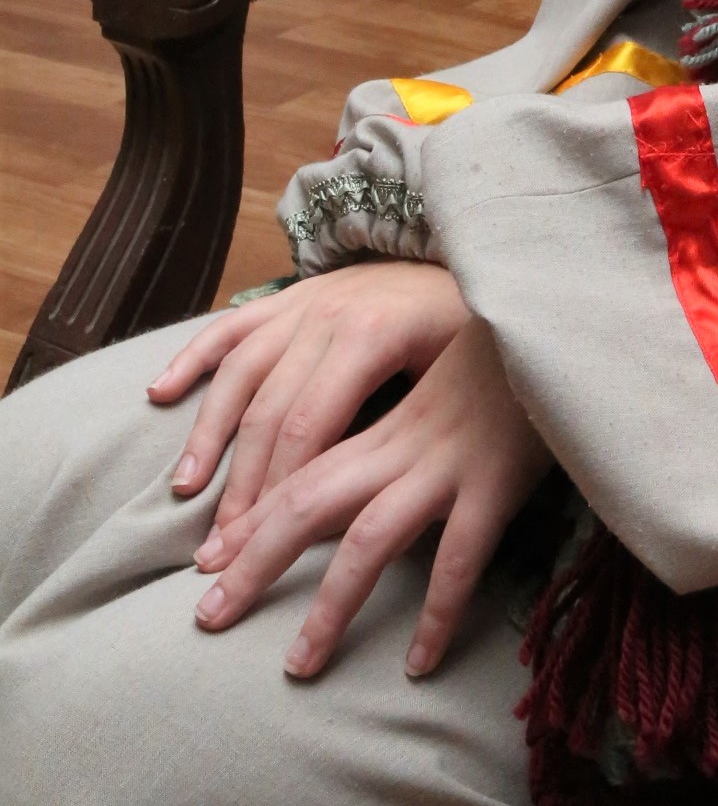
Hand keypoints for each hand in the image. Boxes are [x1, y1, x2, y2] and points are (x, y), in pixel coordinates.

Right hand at [150, 260, 468, 529]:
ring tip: (184, 491)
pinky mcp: (289, 296)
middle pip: (267, 412)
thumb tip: (379, 505)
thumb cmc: (468, 329)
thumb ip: (416, 425)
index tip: (255, 547)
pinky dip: (192, 358)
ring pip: (239, 373)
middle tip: (217, 549)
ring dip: (208, 435)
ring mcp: (302, 303)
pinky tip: (160, 392)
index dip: (278, 491)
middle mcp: (327, 315)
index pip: (308, 427)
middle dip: (240, 486)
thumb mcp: (458, 372)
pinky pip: (229, 327)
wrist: (470, 256)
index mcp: (371, 336)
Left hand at [192, 319, 552, 678]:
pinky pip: (459, 558)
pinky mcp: (497, 483)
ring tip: (298, 665)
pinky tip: (418, 662)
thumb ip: (402, 434)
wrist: (562, 326)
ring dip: (328, 606)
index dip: (250, 518)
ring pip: (368, 539)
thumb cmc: (509, 363)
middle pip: (309, 504)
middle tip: (208, 619)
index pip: (300, 471)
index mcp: (387, 423)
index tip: (207, 564)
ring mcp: (449, 464)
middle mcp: (404, 443)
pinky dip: (436, 613)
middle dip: (254, 563)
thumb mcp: (443, 391)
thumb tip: (356, 488)